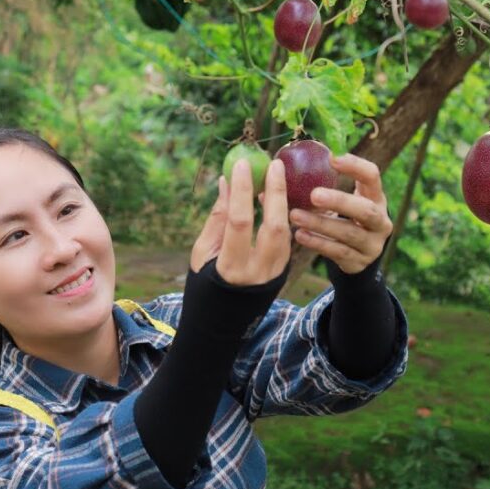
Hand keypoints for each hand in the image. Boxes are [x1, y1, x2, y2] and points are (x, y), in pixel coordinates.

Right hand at [190, 158, 290, 284]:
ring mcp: (275, 274)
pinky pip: (286, 239)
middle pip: (275, 226)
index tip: (242, 164)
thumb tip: (226, 182)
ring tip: (274, 177)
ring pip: (285, 232)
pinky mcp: (283, 273)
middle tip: (275, 164)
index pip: (240, 222)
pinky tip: (273, 200)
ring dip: (282, 203)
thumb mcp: (203, 253)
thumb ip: (217, 218)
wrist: (221, 324)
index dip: (242, 191)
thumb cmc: (204, 285)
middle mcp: (258, 273)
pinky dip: (281, 216)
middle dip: (276, 192)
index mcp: (231, 269)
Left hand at [287, 153, 392, 274]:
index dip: (355, 166)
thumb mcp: (345, 201)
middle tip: (314, 194)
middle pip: (365, 210)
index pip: (372, 176)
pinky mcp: (359, 262)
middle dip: (340, 201)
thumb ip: (325, 184)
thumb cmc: (344, 218)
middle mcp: (381, 221)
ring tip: (296, 215)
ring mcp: (372, 244)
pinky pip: (337, 252)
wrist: (358, 255)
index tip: (332, 158)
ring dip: (321, 223)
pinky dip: (318, 243)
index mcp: (376, 198)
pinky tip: (300, 235)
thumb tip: (278, 168)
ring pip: (348, 233)